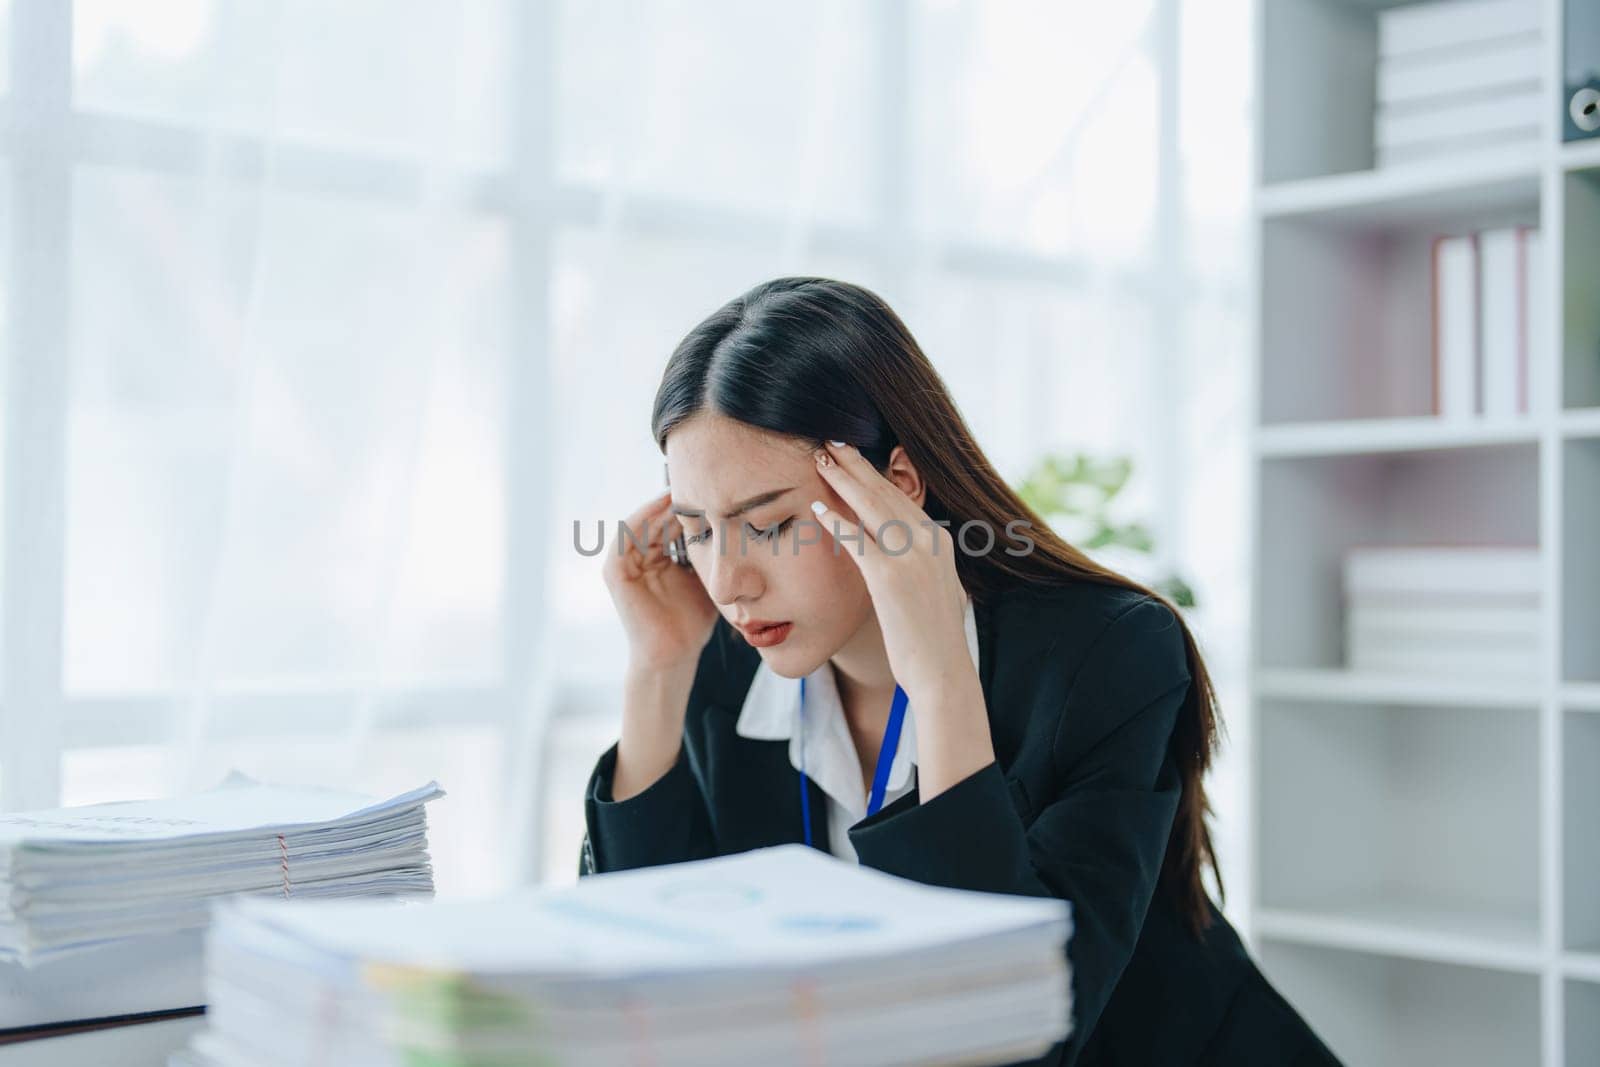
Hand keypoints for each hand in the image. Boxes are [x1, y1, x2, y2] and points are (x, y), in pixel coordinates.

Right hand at [602, 489, 718, 673]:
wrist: (674, 654)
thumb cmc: (692, 621)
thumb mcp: (706, 578)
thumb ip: (711, 553)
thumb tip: (736, 523)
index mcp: (657, 557)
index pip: (669, 522)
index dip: (688, 505)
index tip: (712, 487)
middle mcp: (638, 556)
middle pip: (655, 517)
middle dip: (676, 500)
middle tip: (698, 479)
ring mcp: (624, 564)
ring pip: (641, 521)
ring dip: (659, 503)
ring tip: (681, 487)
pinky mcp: (614, 572)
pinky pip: (625, 536)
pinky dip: (641, 517)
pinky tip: (661, 505)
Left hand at [806, 442, 975, 707]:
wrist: (943, 672)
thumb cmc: (933, 640)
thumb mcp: (937, 590)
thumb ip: (922, 564)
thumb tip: (905, 555)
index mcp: (940, 542)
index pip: (902, 498)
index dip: (874, 475)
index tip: (853, 457)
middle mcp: (929, 542)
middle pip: (886, 492)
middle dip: (856, 464)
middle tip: (831, 441)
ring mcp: (911, 557)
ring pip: (871, 506)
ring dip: (843, 478)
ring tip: (820, 457)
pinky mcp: (890, 578)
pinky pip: (857, 539)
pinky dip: (836, 519)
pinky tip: (817, 506)